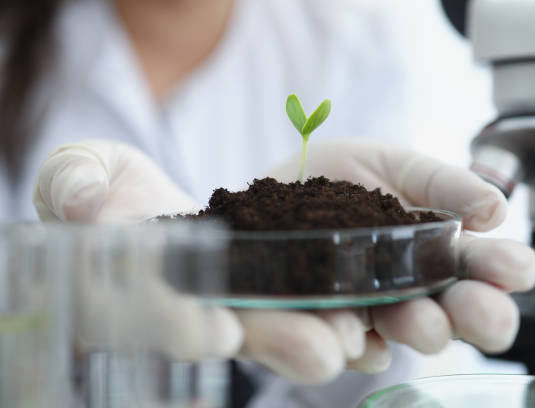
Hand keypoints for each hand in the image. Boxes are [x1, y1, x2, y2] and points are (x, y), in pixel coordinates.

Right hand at [33, 140, 364, 382]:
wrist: (135, 204)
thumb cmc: (100, 189)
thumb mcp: (79, 174)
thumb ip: (74, 181)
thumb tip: (84, 200)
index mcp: (134, 288)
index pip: (157, 313)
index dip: (182, 323)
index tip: (216, 330)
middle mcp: (191, 308)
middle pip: (237, 332)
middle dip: (278, 342)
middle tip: (325, 351)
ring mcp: (235, 302)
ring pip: (280, 327)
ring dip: (323, 335)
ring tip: (363, 334)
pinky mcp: (269, 287)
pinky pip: (306, 308)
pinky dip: (341, 318)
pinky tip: (377, 325)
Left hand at [271, 139, 534, 371]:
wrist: (280, 187)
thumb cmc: (344, 177)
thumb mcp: (395, 166)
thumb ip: (443, 183)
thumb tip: (495, 209)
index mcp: (439, 251)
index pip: (484, 268)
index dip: (505, 269)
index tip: (513, 267)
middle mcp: (413, 288)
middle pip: (456, 313)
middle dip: (475, 314)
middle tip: (486, 314)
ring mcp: (372, 311)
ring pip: (405, 332)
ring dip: (421, 329)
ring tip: (424, 321)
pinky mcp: (329, 329)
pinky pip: (348, 349)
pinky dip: (355, 345)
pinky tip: (356, 337)